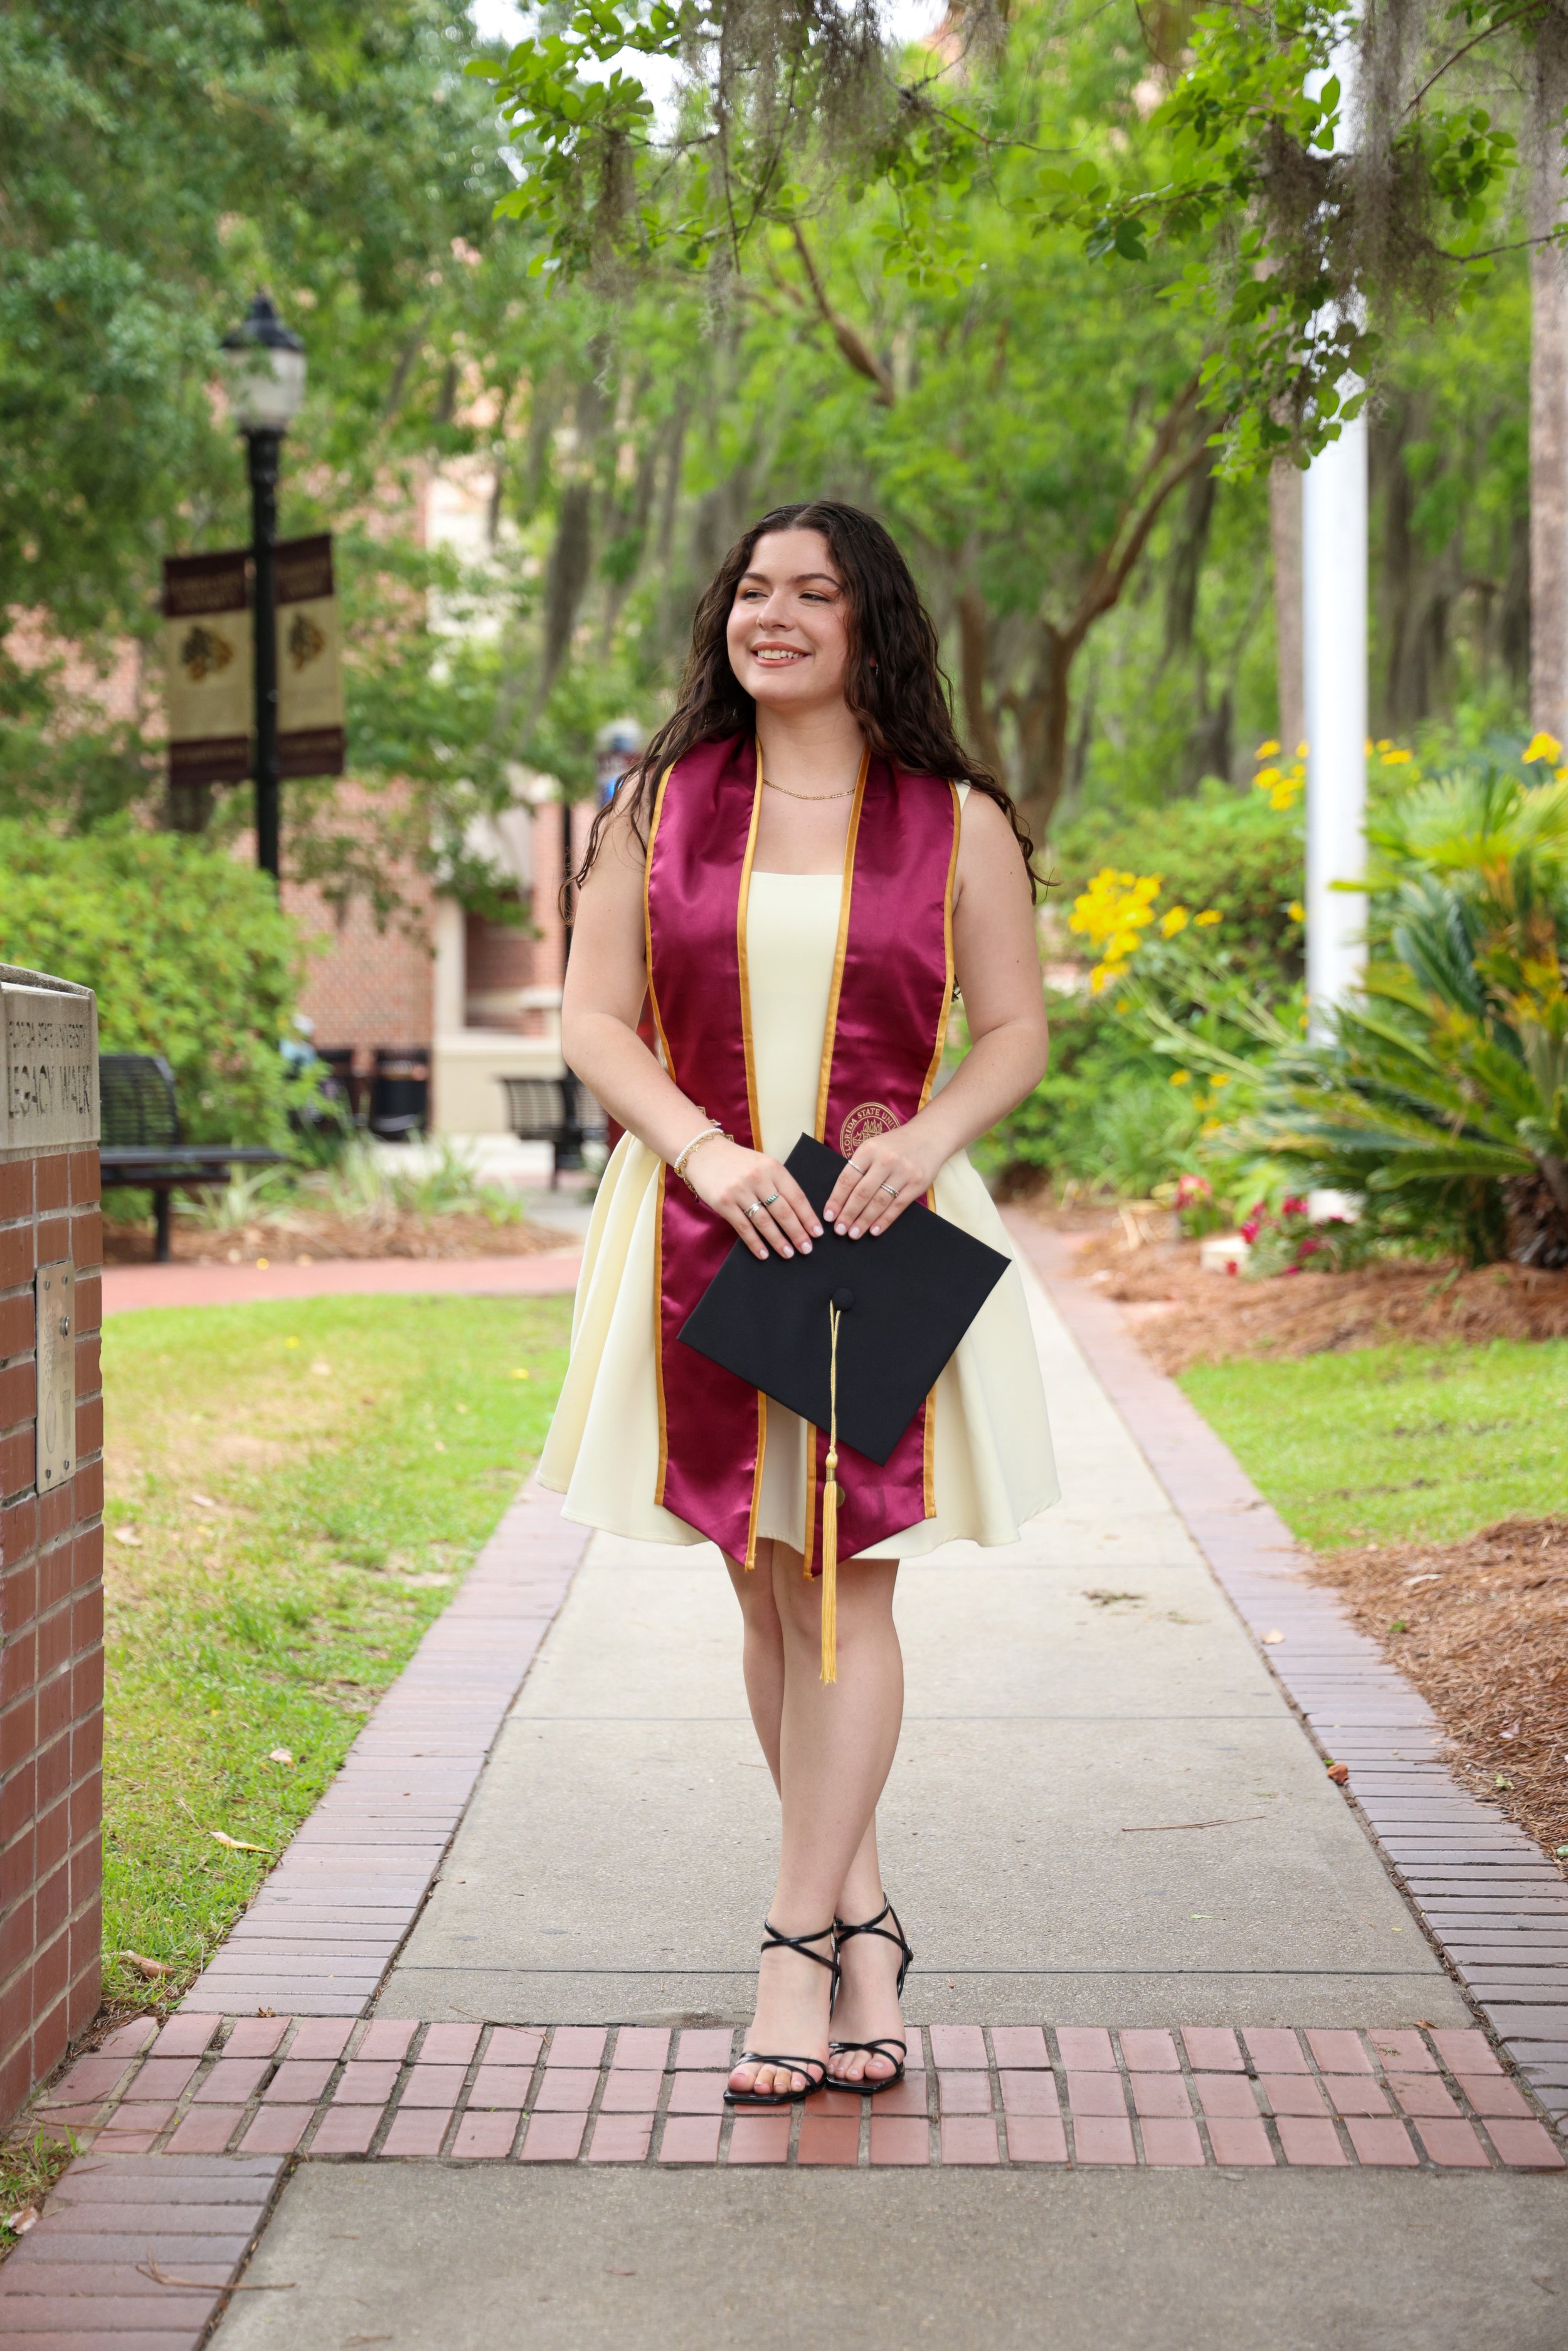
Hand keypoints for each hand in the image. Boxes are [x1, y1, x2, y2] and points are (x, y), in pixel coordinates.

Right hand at [685, 1139, 822, 1260]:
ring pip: (764, 1222)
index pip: (796, 1196)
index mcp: (773, 1168)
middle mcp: (758, 1178)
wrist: (704, 1153)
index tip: (817, 1233)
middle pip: (783, 1211)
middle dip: (797, 1233)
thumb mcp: (763, 1164)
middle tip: (807, 1248)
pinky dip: (755, 1243)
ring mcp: (740, 1191)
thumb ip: (779, 1184)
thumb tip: (799, 1214)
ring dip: (778, 1241)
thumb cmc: (738, 1162)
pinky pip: (744, 1227)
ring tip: (789, 1253)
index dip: (808, 1217)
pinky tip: (764, 1253)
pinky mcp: (724, 1203)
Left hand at [824, 1128, 938, 1238]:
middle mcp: (885, 1160)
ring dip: (864, 1221)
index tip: (828, 1215)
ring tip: (854, 1234)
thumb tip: (840, 1198)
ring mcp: (903, 1172)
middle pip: (862, 1193)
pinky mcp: (917, 1183)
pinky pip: (897, 1206)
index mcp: (869, 1149)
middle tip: (839, 1229)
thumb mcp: (873, 1147)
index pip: (848, 1178)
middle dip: (848, 1214)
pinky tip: (874, 1230)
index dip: (836, 1199)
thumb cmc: (895, 1145)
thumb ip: (859, 1166)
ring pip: (879, 1202)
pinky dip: (884, 1220)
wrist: (929, 1136)